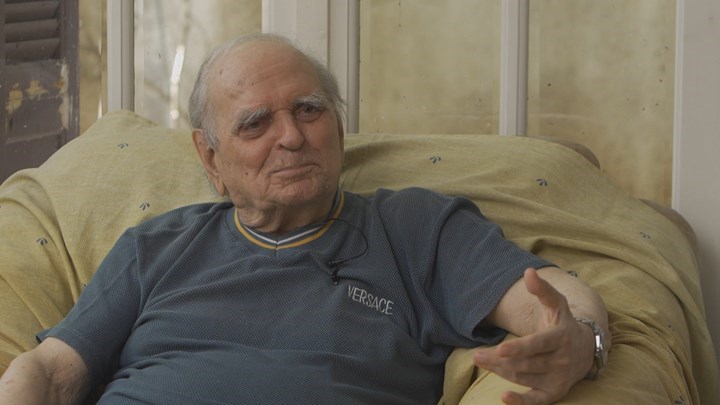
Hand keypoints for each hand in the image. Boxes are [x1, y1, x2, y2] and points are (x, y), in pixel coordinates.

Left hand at [473, 268, 594, 403]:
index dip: (519, 348)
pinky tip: (504, 398)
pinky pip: (537, 401)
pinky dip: (521, 402)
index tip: (501, 349)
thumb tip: (528, 272)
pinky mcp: (555, 393)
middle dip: (499, 360)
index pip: (538, 344)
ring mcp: (558, 378)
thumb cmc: (563, 324)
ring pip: (524, 377)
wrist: (587, 350)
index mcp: (560, 338)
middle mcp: (561, 360)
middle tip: (477, 356)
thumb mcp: (557, 304)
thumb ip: (542, 289)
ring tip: (481, 361)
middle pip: (525, 363)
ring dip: (500, 372)